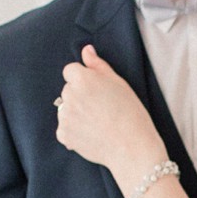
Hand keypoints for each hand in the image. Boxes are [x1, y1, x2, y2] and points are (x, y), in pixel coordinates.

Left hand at [56, 45, 162, 180]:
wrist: (133, 147)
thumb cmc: (131, 113)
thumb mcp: (119, 83)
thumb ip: (98, 65)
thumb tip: (86, 50)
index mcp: (82, 79)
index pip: (71, 71)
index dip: (84, 79)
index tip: (98, 91)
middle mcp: (69, 95)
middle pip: (68, 90)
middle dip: (80, 96)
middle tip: (102, 108)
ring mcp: (64, 116)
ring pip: (66, 108)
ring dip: (77, 113)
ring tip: (98, 123)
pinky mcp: (63, 134)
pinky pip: (65, 128)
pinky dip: (75, 131)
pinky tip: (92, 134)